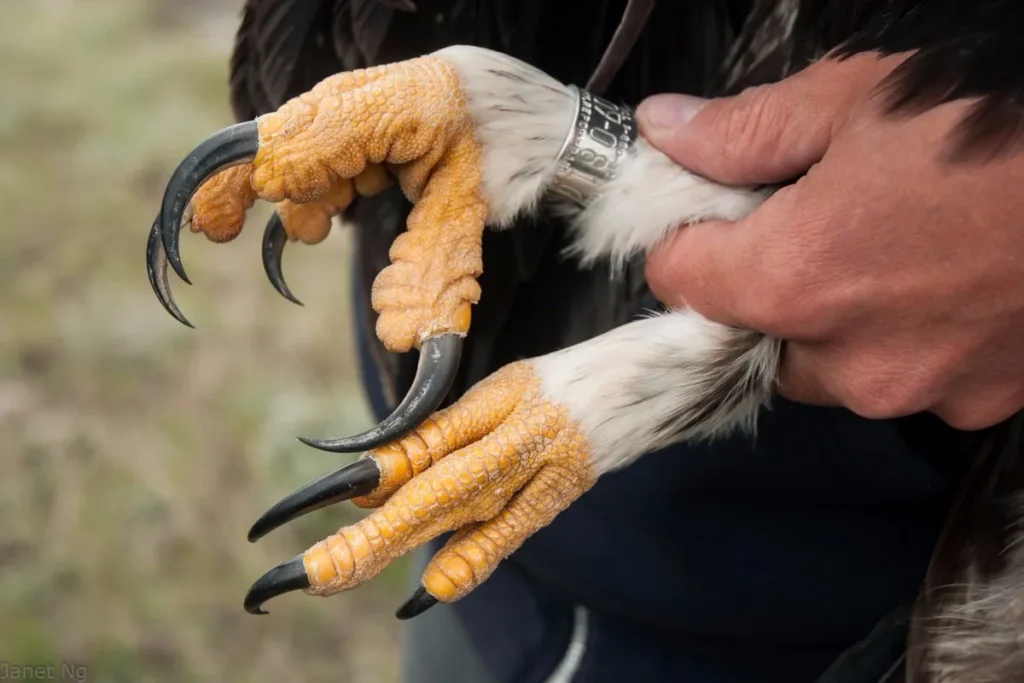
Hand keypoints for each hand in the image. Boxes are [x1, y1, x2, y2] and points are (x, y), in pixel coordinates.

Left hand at [636, 53, 1023, 429]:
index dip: (686, 240)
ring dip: (836, 319)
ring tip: (895, 246)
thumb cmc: (1000, 117)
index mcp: (798, 279)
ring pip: (827, 366)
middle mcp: (849, 358)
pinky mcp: (980, 404)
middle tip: (816, 221)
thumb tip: (665, 131)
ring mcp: (920, 390)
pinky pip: (905, 378)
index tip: (713, 213)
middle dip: (765, 285)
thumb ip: (744, 130)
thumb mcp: (858, 99)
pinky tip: (946, 279)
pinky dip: (906, 338)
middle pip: (752, 335)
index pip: (680, 281)